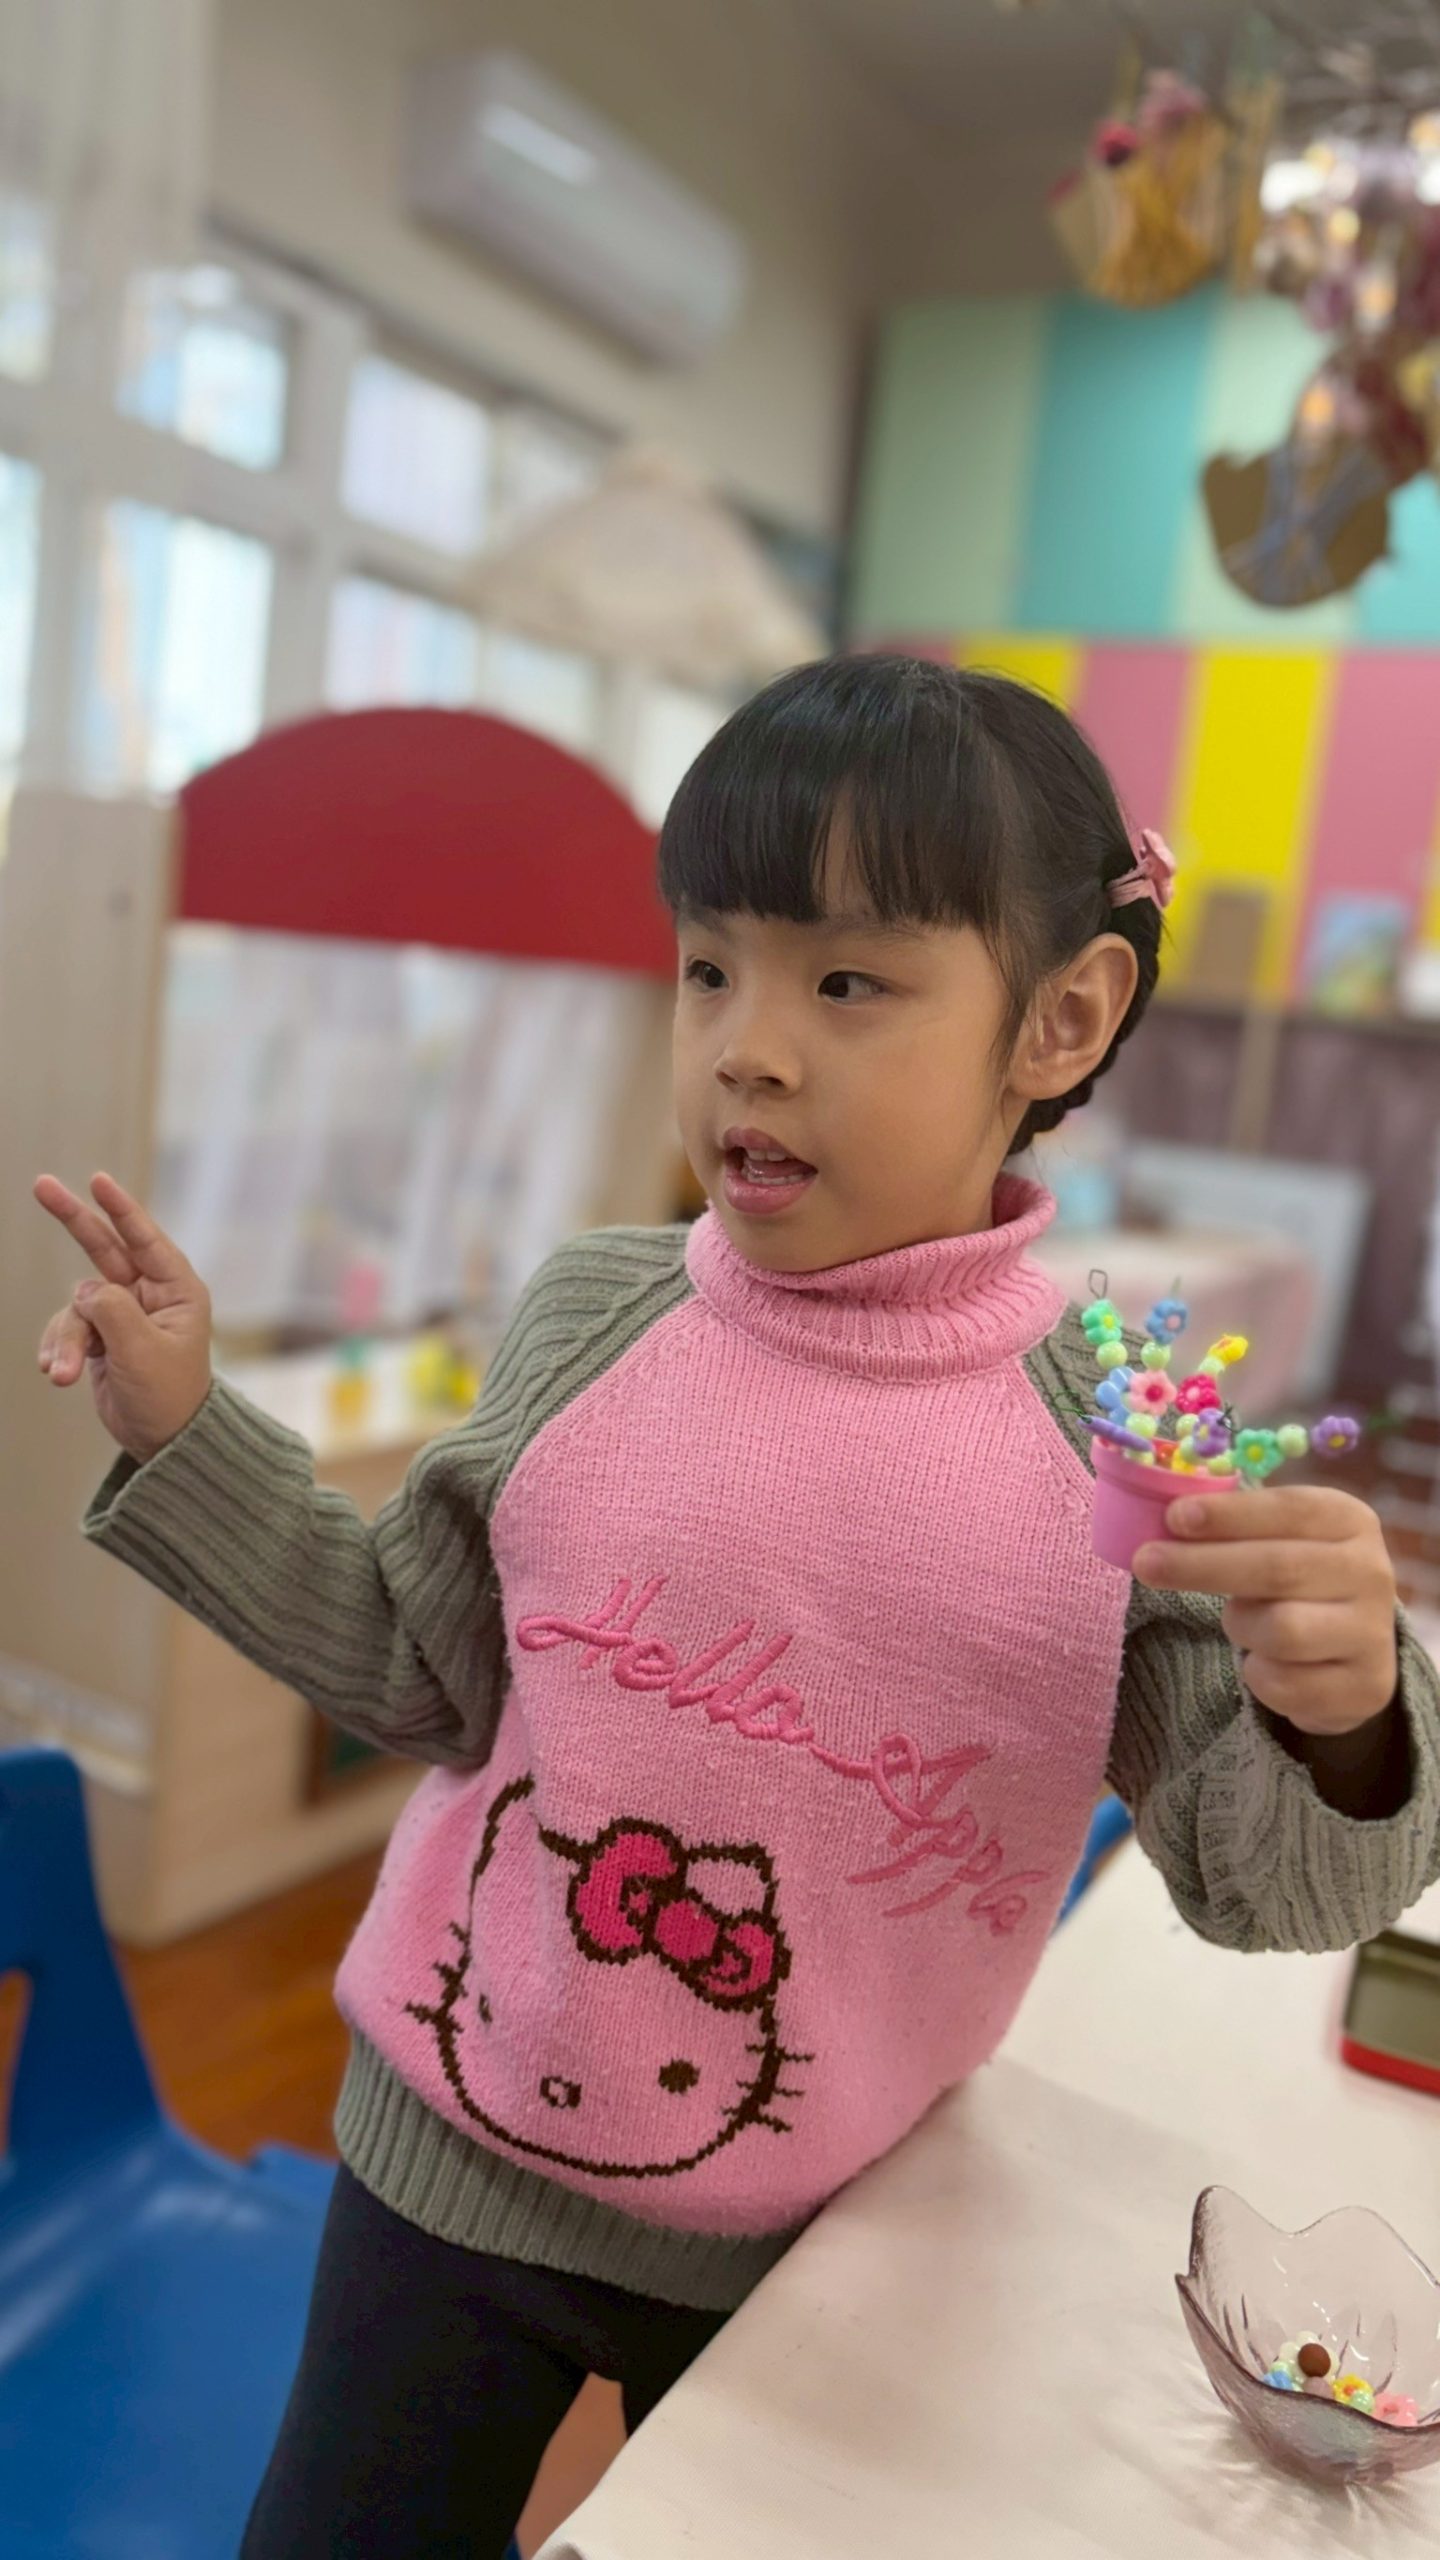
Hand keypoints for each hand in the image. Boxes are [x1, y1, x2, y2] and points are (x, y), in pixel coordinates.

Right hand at [34, 1172, 212, 1463]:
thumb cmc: (169, 1396)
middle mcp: (149, 1294)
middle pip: (104, 1246)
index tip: (97, 1179)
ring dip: (67, 1339)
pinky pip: (68, 1328)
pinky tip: (58, 1373)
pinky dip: (60, 1349)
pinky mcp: (100, 1336)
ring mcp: (121, 1313)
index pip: (146, 1238)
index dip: (120, 1208)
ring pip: (77, 1305)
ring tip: (64, 1375)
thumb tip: (84, 1290)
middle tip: (41, 1185)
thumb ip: (114, 1313)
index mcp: (176, 1290)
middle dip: (72, 1218)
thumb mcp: (143, 1353)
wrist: (162, 1438)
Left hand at [1134, 1487, 1398, 1738]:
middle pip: (1278, 1569)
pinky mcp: (1363, 1688)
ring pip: (1282, 1630)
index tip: (1175, 1518)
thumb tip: (1165, 1521)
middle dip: (1203, 1565)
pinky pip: (1283, 1684)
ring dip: (1241, 1625)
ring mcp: (1372, 1633)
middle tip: (1145, 1563)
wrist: (1352, 1654)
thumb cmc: (1298, 1582)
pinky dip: (1257, 1674)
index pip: (1290, 1510)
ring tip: (1239, 1621)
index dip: (1231, 1514)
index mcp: (1350, 1521)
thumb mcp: (1279, 1540)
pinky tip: (1264, 1662)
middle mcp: (1371, 1572)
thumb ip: (1234, 1527)